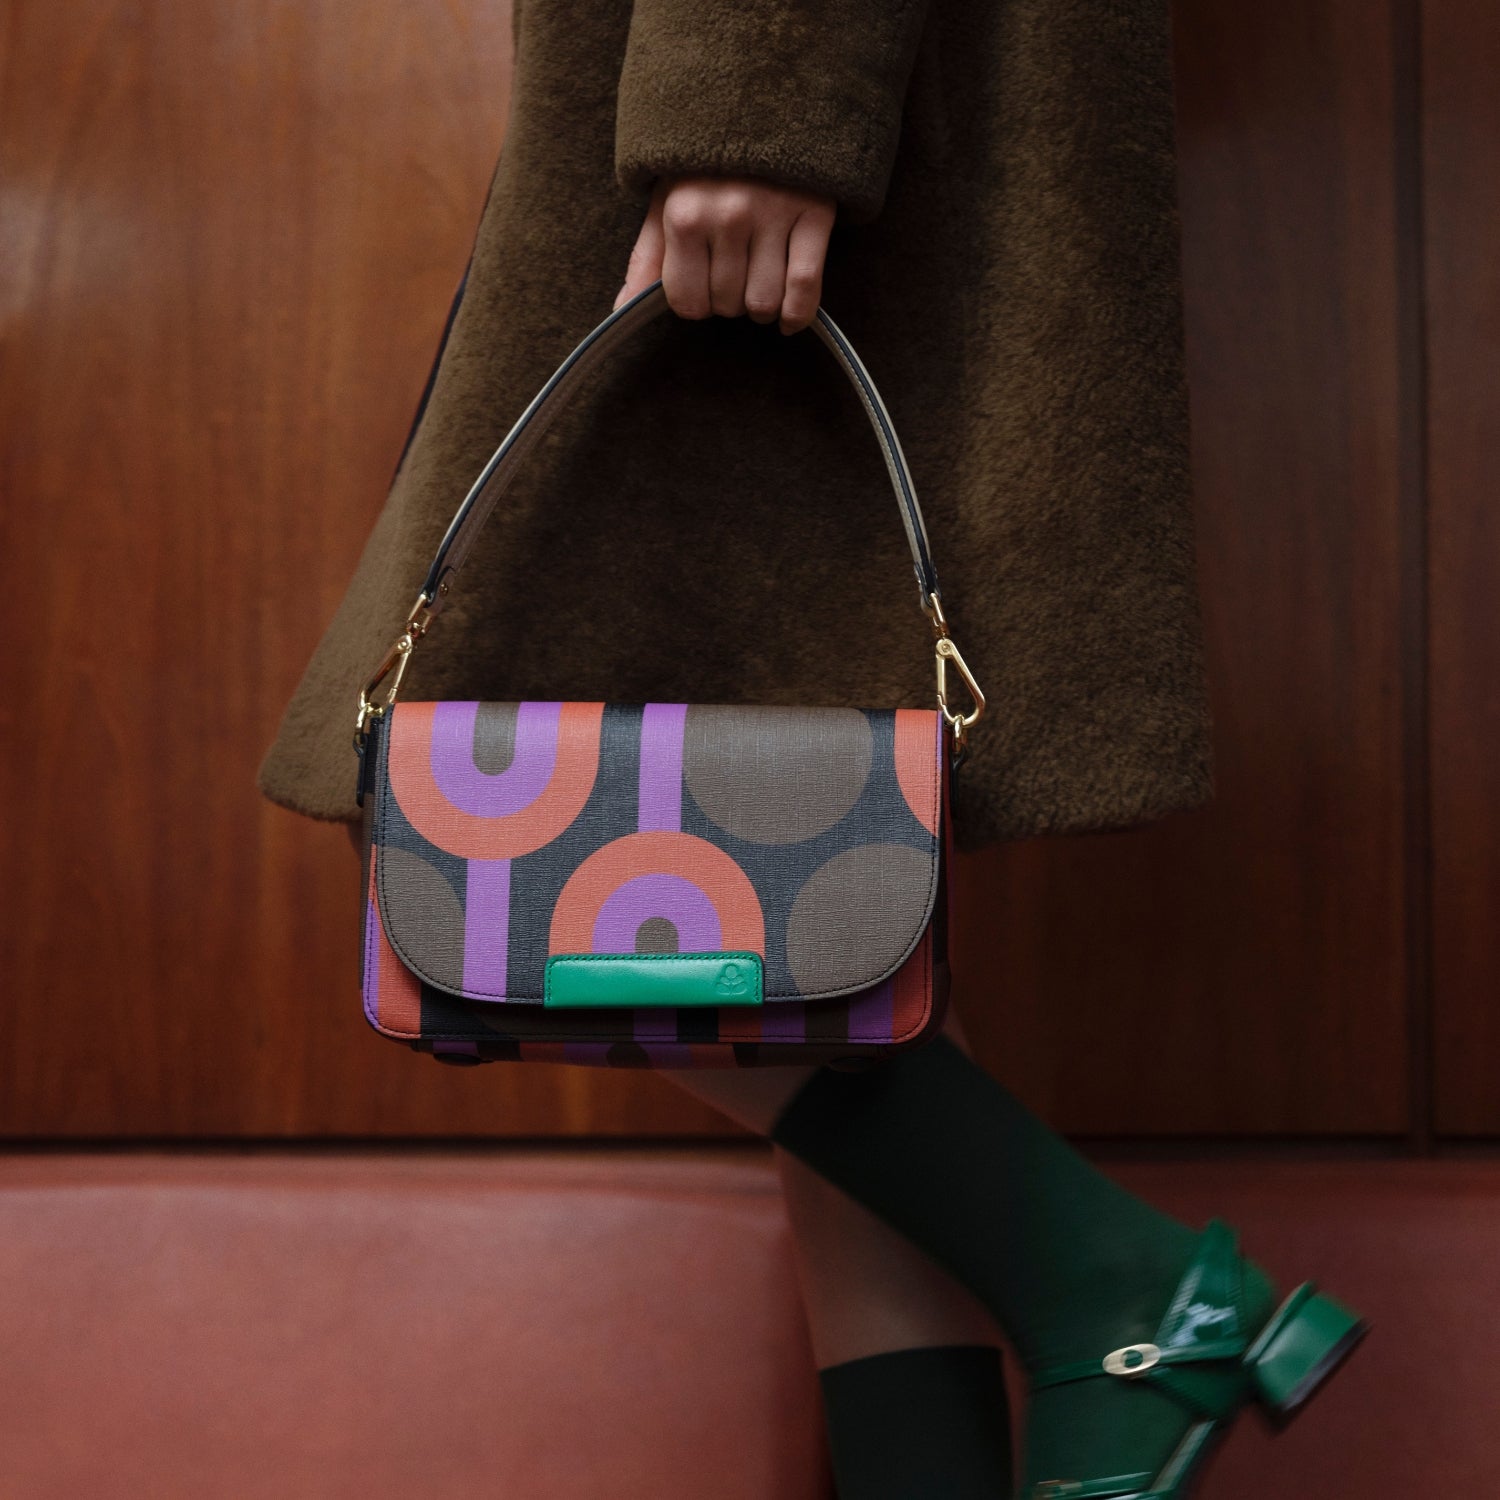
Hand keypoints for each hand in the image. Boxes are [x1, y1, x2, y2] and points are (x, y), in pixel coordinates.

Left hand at [615, 176, 835, 334]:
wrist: (763, 107)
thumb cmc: (705, 168)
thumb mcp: (665, 203)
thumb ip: (646, 259)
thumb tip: (622, 312)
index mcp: (684, 214)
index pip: (687, 303)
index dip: (695, 304)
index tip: (702, 286)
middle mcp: (728, 215)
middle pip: (727, 305)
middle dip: (728, 303)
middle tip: (732, 276)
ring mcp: (774, 214)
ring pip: (763, 302)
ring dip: (761, 308)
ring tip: (758, 285)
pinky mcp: (814, 213)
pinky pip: (804, 287)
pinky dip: (797, 313)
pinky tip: (789, 316)